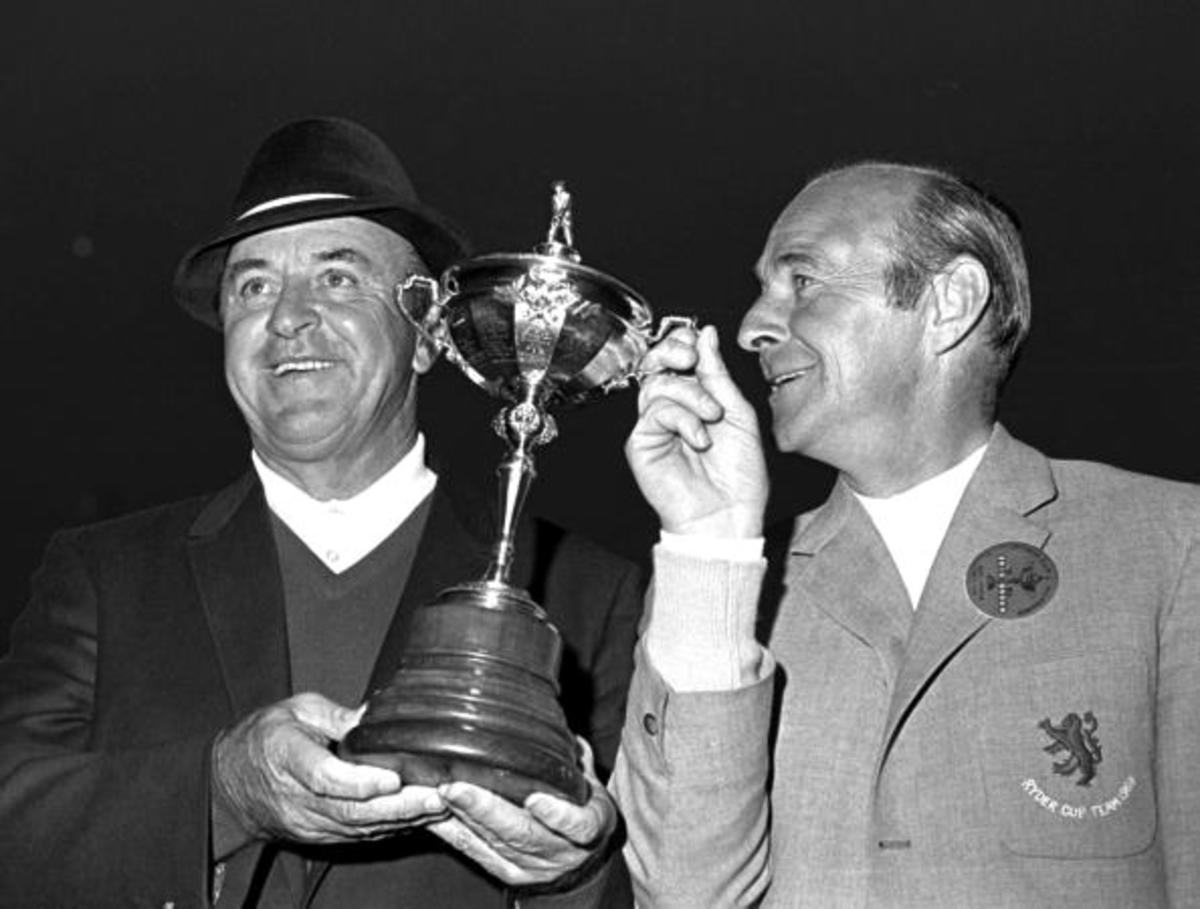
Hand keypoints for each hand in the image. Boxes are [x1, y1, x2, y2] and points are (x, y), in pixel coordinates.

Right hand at [212, 692, 447, 843]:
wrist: (229, 781)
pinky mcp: (316, 835)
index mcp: (287, 757)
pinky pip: (355, 836)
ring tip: (439, 806)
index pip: (325, 778)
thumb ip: (335, 715)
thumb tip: (373, 715)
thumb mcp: (296, 709)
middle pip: (351, 810)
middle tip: (436, 796)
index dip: (361, 782)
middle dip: (399, 806)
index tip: (394, 778)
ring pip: (357, 828)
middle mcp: (296, 798)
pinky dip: (388, 830)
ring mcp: (306, 822)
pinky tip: (417, 819)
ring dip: (401, 821)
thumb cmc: (264, 738)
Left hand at [427, 739, 616, 887]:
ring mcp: (532, 866)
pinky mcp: (507, 873)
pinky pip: (476, 852)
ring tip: (439, 793)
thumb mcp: (592, 787)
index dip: (557, 814)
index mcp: (591, 826)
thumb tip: (562, 730)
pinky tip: (433, 814)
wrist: (579, 860)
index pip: (579, 826)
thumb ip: (578, 760)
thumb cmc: (583, 811)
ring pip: (495, 842)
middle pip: (523, 835)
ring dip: (464, 817)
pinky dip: (452, 831)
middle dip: (487, 811)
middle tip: (456, 788)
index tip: (535, 799)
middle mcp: (562, 852)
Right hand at [626, 324, 767, 537]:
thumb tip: (706, 335)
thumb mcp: (739, 413)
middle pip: (655, 363)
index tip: (697, 341)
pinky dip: (682, 419)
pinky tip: (700, 438)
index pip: (677, 358)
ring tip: (712, 418)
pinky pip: (655, 412)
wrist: (728, 516)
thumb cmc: (739, 476)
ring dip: (691, 395)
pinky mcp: (641, 444)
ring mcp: (655, 427)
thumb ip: (718, 374)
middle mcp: (672, 410)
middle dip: (672, 351)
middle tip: (689, 358)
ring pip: (656, 384)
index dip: (683, 342)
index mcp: (696, 399)